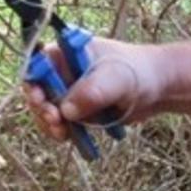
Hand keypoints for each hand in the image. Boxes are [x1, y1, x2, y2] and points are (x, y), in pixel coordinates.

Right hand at [24, 37, 169, 140]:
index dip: (32, 83)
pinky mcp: (77, 110)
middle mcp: (63, 71)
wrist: (158, 88)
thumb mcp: (116, 79)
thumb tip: (66, 110)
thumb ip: (91, 91)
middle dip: (41, 108)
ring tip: (62, 133)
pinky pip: (61, 123)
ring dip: (49, 124)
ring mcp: (69, 91)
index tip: (40, 99)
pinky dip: (61, 131)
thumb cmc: (138, 73)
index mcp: (66, 52)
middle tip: (55, 120)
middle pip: (37, 90)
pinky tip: (69, 137)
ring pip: (47, 110)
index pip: (36, 65)